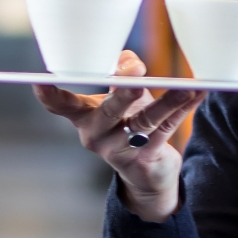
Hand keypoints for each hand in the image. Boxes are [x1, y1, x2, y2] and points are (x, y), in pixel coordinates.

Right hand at [33, 50, 203, 222]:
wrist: (145, 174)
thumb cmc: (126, 124)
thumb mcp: (118, 100)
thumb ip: (120, 72)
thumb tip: (130, 63)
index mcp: (82, 118)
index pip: (59, 105)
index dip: (49, 94)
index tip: (40, 81)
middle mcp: (96, 135)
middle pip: (108, 111)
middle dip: (122, 91)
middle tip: (136, 71)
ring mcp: (121, 149)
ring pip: (146, 120)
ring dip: (168, 100)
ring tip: (185, 85)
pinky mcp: (146, 157)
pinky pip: (168, 128)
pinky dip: (184, 107)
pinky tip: (198, 92)